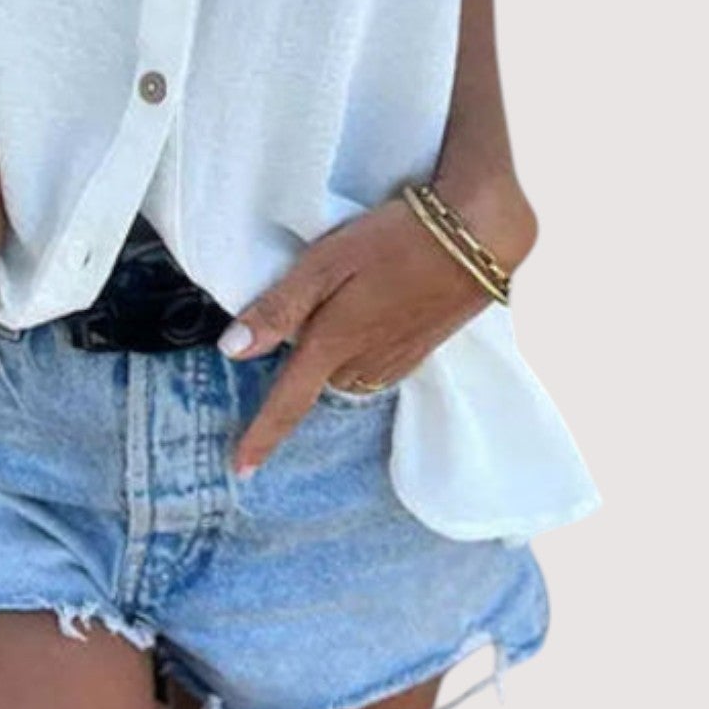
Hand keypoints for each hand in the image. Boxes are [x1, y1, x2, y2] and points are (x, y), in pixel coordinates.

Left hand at [222, 180, 537, 477]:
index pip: (288, 403)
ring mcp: (397, 361)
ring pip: (347, 372)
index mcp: (333, 345)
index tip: (241, 469)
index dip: (262, 436)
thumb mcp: (324, 263)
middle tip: (314, 304)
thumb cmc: (393, 242)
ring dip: (337, 350)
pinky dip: (364, 346)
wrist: (476, 239)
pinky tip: (374, 308)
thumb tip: (232, 349)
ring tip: (346, 299)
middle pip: (317, 378)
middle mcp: (364, 365)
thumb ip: (279, 308)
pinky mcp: (420, 351)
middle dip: (306, 359)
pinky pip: (376, 364)